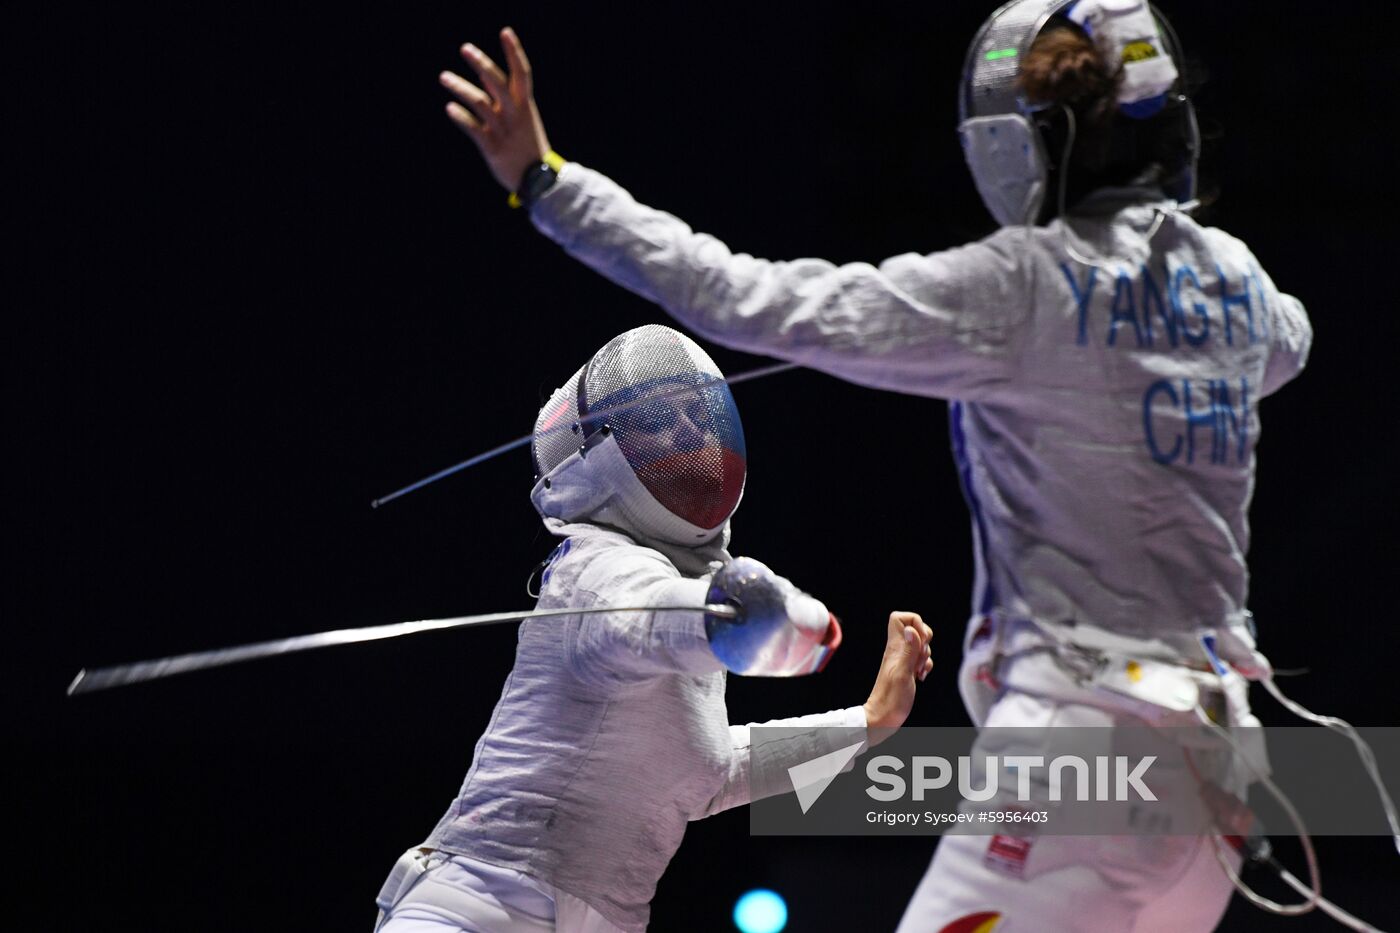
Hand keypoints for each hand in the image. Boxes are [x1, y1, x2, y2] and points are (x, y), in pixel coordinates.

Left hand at [440, 27, 551, 192]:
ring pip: (480, 103)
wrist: (538, 180)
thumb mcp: (521, 118)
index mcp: (524, 105)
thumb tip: (485, 75)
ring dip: (461, 88)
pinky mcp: (493, 148)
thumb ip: (502, 97)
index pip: (522, 73)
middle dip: (482, 64)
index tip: (505, 31)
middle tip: (465, 48)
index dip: (514, 52)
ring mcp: (503, 130)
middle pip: (498, 83)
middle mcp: (514, 114)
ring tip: (443, 77)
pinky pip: (475, 129)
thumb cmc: (526, 145)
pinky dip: (462, 117)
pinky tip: (449, 109)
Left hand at [863, 611, 932, 735]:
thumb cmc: (891, 700)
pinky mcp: (908, 670)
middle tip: (918, 657)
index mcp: (894, 647)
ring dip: (926, 656)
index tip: (919, 639)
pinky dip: (925, 666)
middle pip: (916, 628)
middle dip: (925, 640)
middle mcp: (898, 650)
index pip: (899, 618)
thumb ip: (909, 651)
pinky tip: (920, 677)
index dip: (914, 622)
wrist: (883, 718)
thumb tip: (911, 629)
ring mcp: (903, 659)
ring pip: (921, 645)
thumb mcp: (903, 674)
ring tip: (917, 670)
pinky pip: (922, 659)